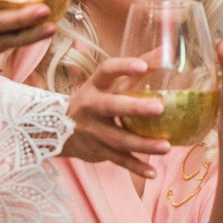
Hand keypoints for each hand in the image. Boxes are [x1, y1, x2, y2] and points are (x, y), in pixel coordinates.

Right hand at [64, 56, 159, 176]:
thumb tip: (165, 50)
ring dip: (142, 144)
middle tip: (160, 108)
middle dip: (135, 108)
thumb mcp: (108, 83)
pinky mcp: (97, 151)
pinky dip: (135, 167)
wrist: (56, 130)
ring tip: (166, 146)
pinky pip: (118, 160)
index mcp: (95, 86)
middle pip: (112, 106)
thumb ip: (136, 69)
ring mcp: (93, 132)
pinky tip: (153, 172)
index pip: (106, 71)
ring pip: (118, 139)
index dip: (123, 67)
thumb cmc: (94, 100)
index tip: (142, 65)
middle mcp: (91, 107)